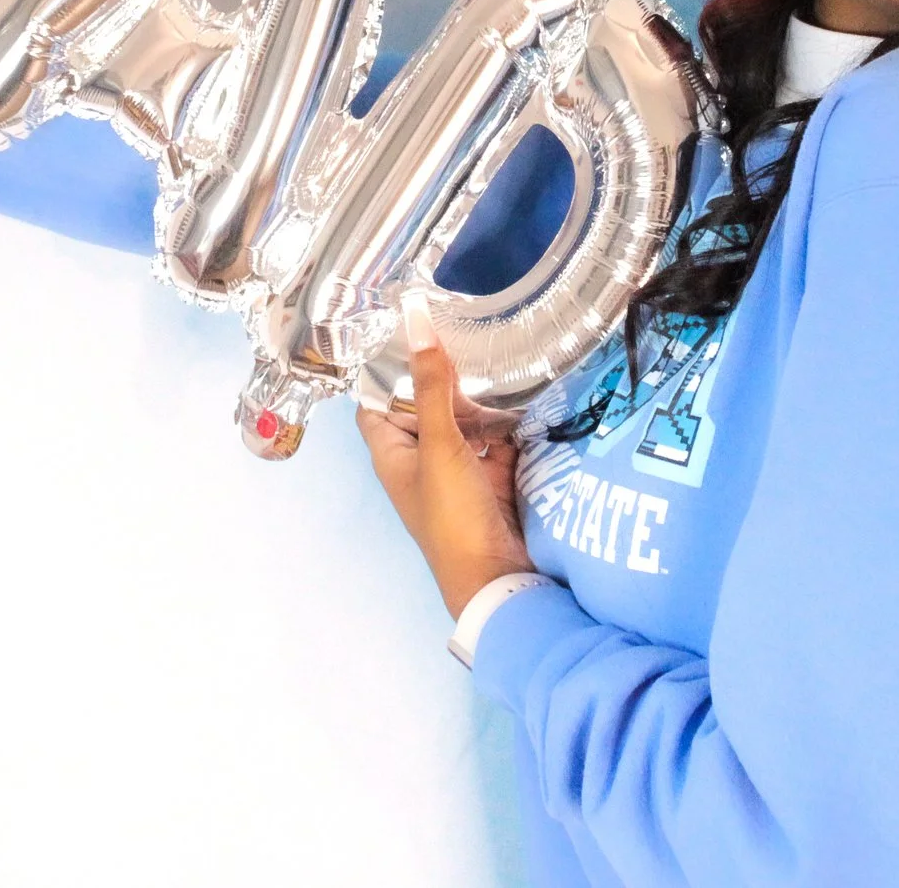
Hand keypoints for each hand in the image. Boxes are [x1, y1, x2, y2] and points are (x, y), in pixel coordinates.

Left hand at [358, 299, 536, 617]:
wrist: (497, 577)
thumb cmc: (451, 514)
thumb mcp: (439, 444)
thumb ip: (431, 384)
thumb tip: (415, 320)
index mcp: (392, 453)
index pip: (378, 401)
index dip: (388, 369)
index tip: (409, 328)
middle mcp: (420, 458)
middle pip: (424, 406)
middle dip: (441, 375)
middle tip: (463, 328)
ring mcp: (457, 469)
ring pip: (462, 421)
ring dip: (476, 396)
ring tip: (495, 349)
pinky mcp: (492, 478)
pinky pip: (495, 440)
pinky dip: (505, 420)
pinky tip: (521, 391)